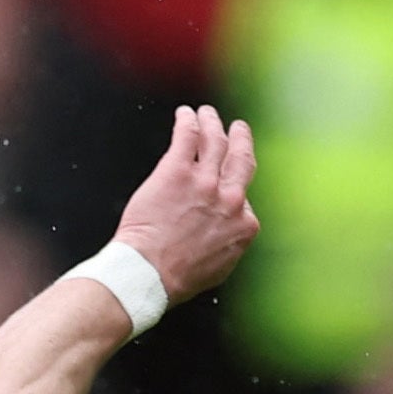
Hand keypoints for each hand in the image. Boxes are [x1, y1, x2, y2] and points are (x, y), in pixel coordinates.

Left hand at [112, 103, 258, 304]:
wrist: (148, 275)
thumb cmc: (174, 279)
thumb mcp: (218, 268)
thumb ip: (228, 245)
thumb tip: (228, 237)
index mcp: (243, 224)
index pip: (244, 196)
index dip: (232, 188)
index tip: (226, 181)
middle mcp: (230, 198)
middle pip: (241, 159)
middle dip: (241, 139)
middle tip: (238, 128)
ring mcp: (204, 182)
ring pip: (215, 141)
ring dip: (213, 123)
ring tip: (208, 114)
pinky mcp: (177, 171)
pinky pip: (187, 137)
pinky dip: (188, 121)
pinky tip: (185, 115)